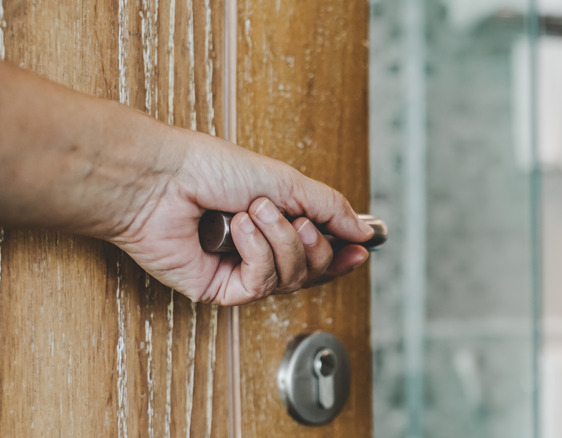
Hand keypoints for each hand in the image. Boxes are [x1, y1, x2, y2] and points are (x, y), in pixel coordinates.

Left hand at [109, 129, 372, 304]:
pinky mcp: (219, 288)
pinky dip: (256, 252)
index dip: (342, 254)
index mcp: (275, 222)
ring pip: (290, 278)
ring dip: (279, 241)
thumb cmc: (209, 168)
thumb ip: (329, 206)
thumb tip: (364, 231)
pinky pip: (260, 283)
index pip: (319, 250)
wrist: (160, 178)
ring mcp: (239, 270)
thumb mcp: (285, 180)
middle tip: (297, 219)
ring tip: (253, 212)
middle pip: (312, 270)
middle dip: (312, 244)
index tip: (361, 248)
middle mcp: (259, 249)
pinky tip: (238, 230)